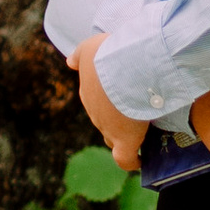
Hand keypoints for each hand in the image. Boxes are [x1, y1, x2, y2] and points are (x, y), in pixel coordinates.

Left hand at [71, 35, 148, 172]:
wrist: (127, 66)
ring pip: (113, 139)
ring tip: (140, 135)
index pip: (96, 103)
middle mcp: (95, 112)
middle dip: (116, 120)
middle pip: (104, 122)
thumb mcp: (90, 48)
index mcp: (89, 92)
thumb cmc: (110, 54)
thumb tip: (69, 63)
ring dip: (123, 137)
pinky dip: (132, 161)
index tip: (119, 101)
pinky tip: (139, 161)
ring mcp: (108, 128)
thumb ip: (79, 55)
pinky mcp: (125, 140)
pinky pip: (125, 158)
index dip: (108, 104)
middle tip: (134, 114)